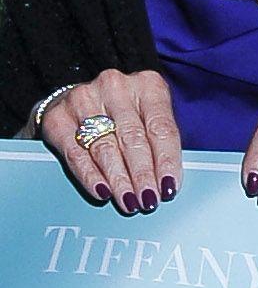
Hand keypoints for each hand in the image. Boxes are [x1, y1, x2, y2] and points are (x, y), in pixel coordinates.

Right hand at [39, 68, 180, 211]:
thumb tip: (168, 183)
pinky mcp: (58, 118)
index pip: (161, 128)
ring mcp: (83, 100)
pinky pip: (77, 154)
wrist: (77, 102)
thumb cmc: (124, 114)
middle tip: (148, 199)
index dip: (167, 161)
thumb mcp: (149, 117)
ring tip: (130, 201)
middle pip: (133, 139)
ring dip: (119, 180)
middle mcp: (115, 88)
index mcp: (147, 85)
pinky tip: (103, 192)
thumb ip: (160, 142)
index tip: (169, 187)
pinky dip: (91, 176)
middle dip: (142, 175)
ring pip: (106, 148)